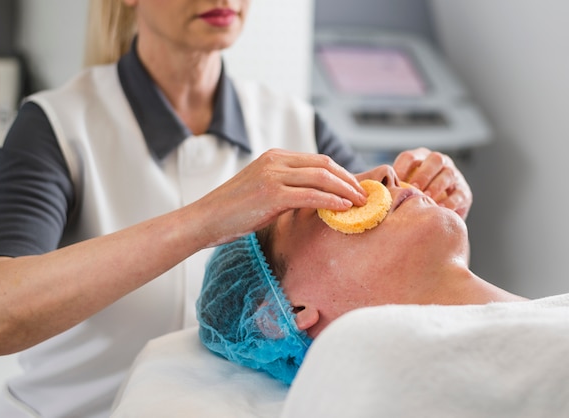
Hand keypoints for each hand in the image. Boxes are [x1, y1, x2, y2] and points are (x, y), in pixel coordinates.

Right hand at [195, 149, 366, 245]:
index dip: (342, 173)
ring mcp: (273, 175)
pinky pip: (312, 195)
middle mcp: (275, 161)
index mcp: (274, 157)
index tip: (355, 188)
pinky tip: (343, 208)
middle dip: (349, 180)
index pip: (318, 161)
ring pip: (322, 177)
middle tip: (364, 196)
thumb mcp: (261, 190)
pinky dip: (332, 200)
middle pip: (325, 166)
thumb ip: (285, 187)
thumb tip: (314, 199)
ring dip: (346, 190)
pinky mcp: (272, 194)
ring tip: (360, 203)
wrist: (204, 219)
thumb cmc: (231, 210)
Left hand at [392, 147, 471, 218]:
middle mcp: (440, 163)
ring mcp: (454, 176)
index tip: (395, 182)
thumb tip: (377, 191)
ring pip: (448, 174)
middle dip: (423, 174)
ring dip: (436, 186)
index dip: (402, 168)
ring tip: (426, 198)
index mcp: (421, 159)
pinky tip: (439, 209)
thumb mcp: (404, 189)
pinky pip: (459, 194)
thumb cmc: (415, 200)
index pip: (410, 157)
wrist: (437, 215)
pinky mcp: (464, 192)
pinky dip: (449, 202)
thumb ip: (394, 187)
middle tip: (413, 189)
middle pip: (434, 160)